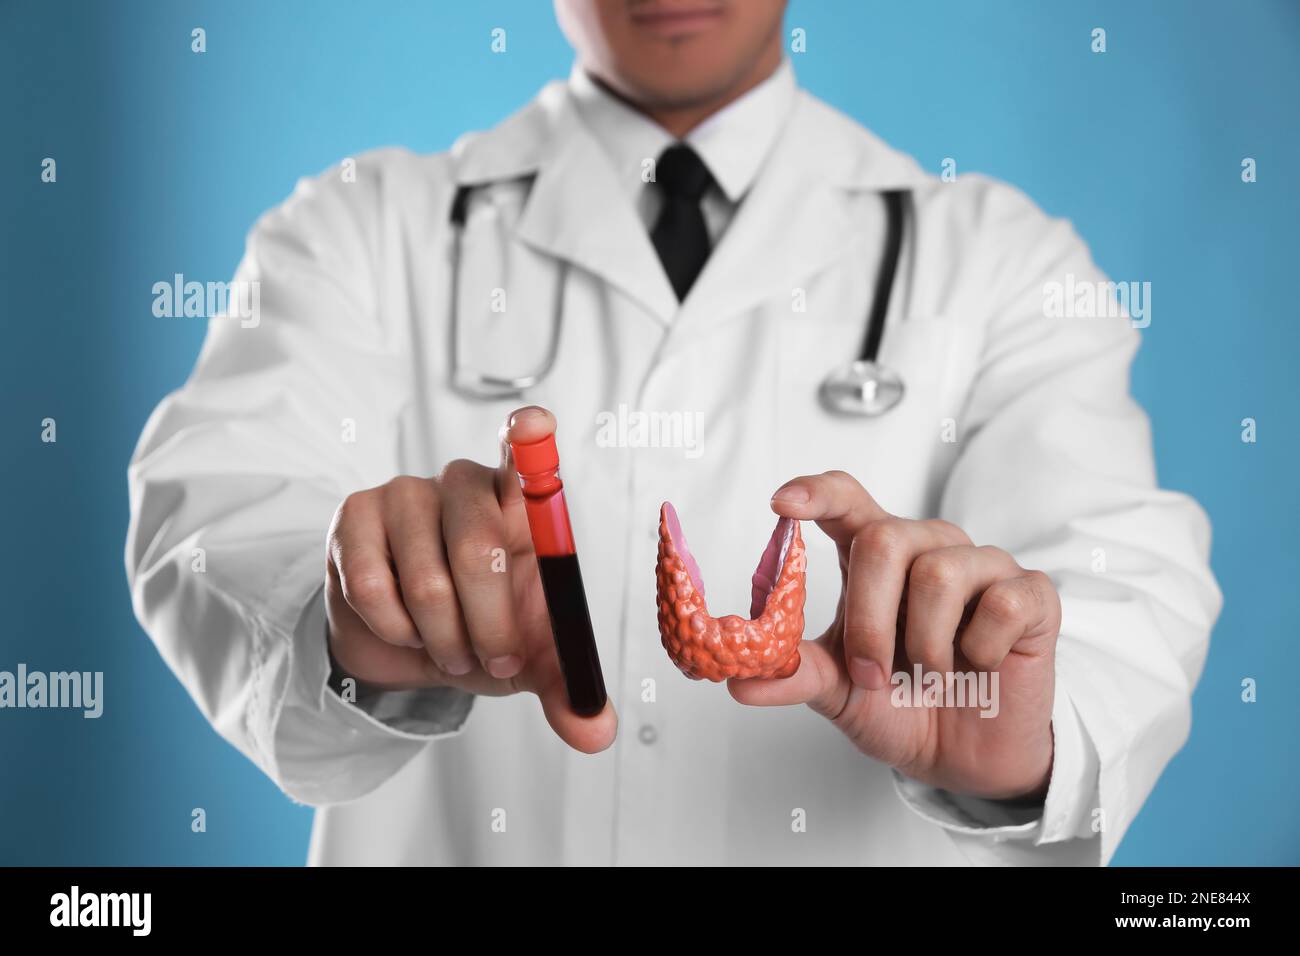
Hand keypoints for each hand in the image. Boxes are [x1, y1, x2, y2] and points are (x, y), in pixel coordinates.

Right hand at [324, 406, 616, 753]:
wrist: (409, 649)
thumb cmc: (482, 632)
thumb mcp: (531, 660)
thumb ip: (567, 690)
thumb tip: (596, 733)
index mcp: (522, 504)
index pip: (526, 455)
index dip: (529, 437)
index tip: (534, 425)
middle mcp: (466, 485)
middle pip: (479, 543)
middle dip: (489, 623)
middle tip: (491, 659)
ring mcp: (407, 494)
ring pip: (428, 579)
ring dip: (441, 638)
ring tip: (447, 648)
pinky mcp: (355, 515)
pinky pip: (374, 586)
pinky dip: (396, 630)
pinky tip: (402, 628)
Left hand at [729, 471, 1059, 799]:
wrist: (966, 758)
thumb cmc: (901, 706)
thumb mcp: (839, 693)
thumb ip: (795, 675)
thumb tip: (739, 681)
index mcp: (875, 557)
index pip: (846, 499)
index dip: (816, 492)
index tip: (781, 504)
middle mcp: (928, 547)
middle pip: (884, 538)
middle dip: (868, 616)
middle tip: (873, 672)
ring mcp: (984, 565)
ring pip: (940, 571)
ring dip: (926, 642)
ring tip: (934, 673)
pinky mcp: (1033, 594)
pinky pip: (1002, 602)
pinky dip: (982, 648)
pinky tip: (983, 664)